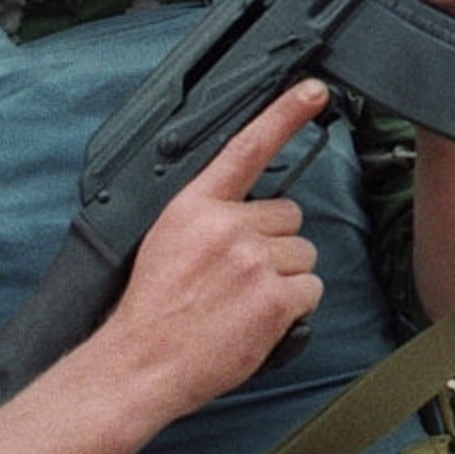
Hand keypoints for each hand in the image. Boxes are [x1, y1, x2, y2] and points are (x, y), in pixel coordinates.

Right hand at [100, 80, 327, 421]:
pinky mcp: (274, 298)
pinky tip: (260, 319)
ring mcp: (254, 261)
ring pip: (303, 254)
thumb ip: (208, 217)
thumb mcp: (166, 241)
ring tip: (244, 300)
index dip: (285, 113)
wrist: (140, 364)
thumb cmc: (152, 310)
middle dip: (275, 243)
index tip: (314, 89)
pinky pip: (310, 290)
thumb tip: (245, 211)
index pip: (246, 147)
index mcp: (195, 205)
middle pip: (290, 215)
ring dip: (285, 277)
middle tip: (240, 276)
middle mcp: (228, 226)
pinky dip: (293, 307)